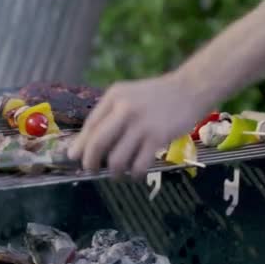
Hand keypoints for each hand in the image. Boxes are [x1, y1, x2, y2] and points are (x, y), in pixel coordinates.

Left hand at [68, 72, 211, 178]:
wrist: (190, 89)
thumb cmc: (156, 96)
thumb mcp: (128, 96)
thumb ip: (108, 115)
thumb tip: (86, 144)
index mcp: (114, 97)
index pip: (90, 126)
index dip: (80, 145)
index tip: (75, 157)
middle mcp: (124, 109)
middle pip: (97, 144)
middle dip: (90, 162)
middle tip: (91, 170)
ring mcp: (141, 124)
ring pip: (116, 160)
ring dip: (114, 172)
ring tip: (117, 174)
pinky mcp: (157, 137)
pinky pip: (138, 165)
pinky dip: (134, 174)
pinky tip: (135, 173)